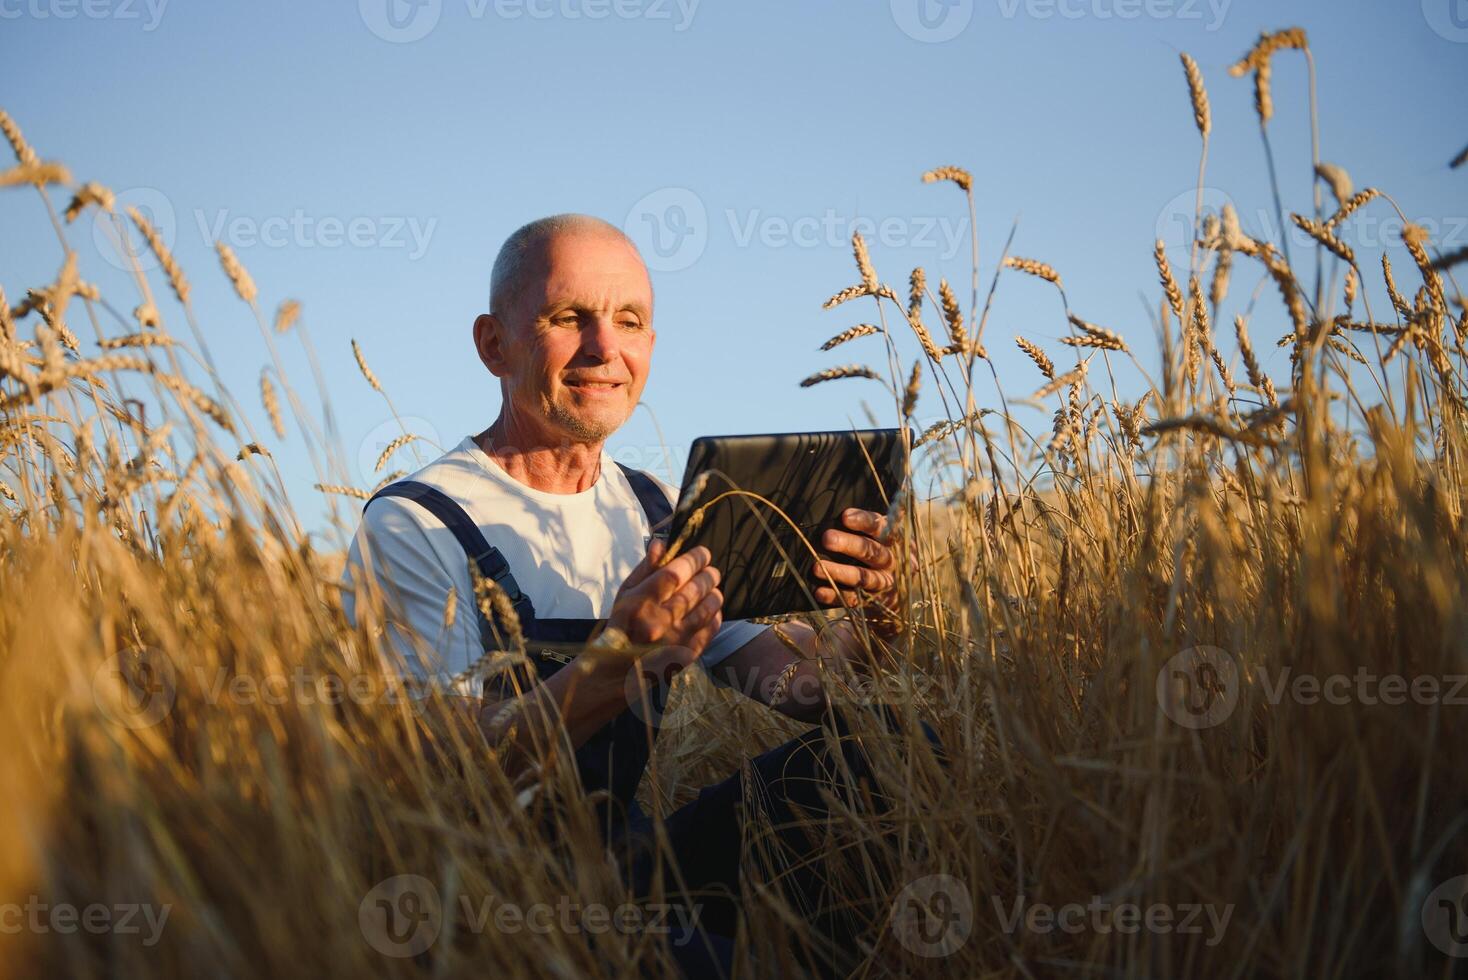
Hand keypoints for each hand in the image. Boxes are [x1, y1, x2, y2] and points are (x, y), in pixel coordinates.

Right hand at [604, 540, 723, 660]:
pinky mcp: (684, 656)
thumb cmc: (622, 625)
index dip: (693, 560)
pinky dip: (714, 617)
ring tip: (714, 588)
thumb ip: (645, 569)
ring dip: (714, 595)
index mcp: (640, 603)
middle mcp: (658, 622)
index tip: (703, 553)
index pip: (674, 574)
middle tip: (712, 571)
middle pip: (693, 590)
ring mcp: (674, 641)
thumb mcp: (625, 594)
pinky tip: (713, 610)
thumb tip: (661, 543)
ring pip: (705, 610)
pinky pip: (708, 632)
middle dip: (708, 576)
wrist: (618, 670)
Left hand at [811, 507, 903, 637]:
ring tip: (816, 567)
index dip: (864, 521)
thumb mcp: (882, 535)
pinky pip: (856, 599)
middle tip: (827, 538)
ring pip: (864, 577)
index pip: (881, 528)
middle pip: (873, 552)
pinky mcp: (875, 602)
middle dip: (849, 544)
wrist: (900, 590)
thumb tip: (845, 510)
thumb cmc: (881, 551)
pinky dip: (837, 595)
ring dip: (840, 572)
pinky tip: (820, 592)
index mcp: (894, 540)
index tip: (845, 516)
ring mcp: (885, 583)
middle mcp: (892, 561)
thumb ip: (869, 522)